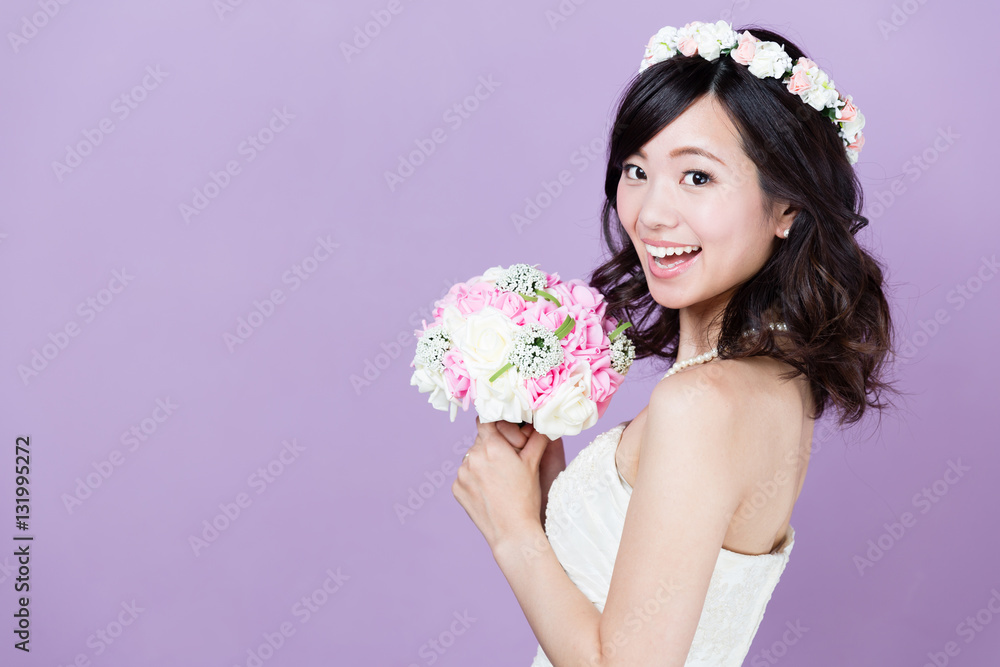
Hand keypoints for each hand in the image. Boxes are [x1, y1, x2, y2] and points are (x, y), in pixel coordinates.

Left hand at [452, 417, 551, 550]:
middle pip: (480, 440)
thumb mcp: (533, 464)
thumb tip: (542, 421)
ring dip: (483, 462)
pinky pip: (465, 475)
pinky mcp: (456, 488)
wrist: (512, 532)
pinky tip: (489, 490)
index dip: (497, 425)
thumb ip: (536, 438)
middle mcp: (472, 456)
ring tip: (499, 480)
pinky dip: (475, 479)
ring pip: (472, 458)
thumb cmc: (526, 497)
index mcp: (491, 446)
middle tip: (507, 462)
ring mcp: (462, 473)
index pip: (486, 420)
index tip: (504, 433)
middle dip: (492, 446)